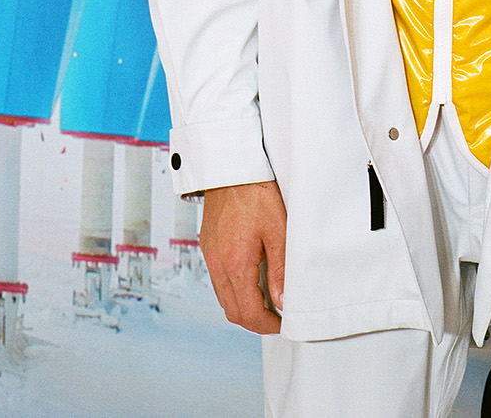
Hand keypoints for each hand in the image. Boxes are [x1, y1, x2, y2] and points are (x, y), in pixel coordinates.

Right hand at [199, 180, 286, 333]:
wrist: (232, 166)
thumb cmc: (257, 192)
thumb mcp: (278, 230)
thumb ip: (281, 269)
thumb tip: (283, 301)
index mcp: (235, 263)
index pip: (248, 312)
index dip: (266, 325)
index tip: (282, 324)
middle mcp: (217, 263)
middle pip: (232, 310)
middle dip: (254, 320)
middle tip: (276, 316)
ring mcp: (209, 254)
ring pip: (223, 296)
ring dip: (243, 305)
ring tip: (267, 298)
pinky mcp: (208, 244)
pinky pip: (218, 279)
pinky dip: (234, 287)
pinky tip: (251, 277)